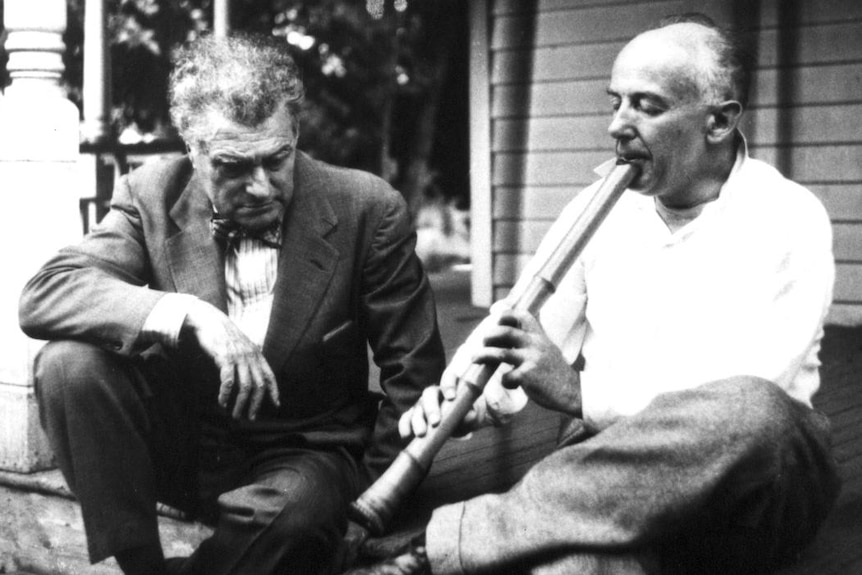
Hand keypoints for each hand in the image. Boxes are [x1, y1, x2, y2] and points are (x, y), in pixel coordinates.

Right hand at [182, 299, 279, 419]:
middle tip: (251, 417)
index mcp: (256, 354)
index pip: (270, 375)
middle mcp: (250, 356)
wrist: (209, 320)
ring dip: (241, 404)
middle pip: (259, 385)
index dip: (274, 391)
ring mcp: (239, 357)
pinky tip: (222, 403)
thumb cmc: (223, 334)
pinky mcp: (225, 358)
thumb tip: (250, 374)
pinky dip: (226, 395)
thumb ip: (248, 358)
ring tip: (235, 415)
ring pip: (245, 386)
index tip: (277, 404)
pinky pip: (228, 381)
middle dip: (256, 404)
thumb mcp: (242, 345)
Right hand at [397, 384, 479, 439]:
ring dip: (418, 420)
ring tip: (421, 433)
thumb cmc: (466, 416)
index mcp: (450, 387)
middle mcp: (435, 392)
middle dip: (431, 408)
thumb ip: (471, 415)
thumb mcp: (472, 416)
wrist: (459, 423)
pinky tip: (405, 435)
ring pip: (418, 407)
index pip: (449, 378)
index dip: (449, 385)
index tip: (451, 397)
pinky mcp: (414, 414)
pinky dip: (405, 425)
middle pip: (429, 394)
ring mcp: (423, 403)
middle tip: (435, 422)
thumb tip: (468, 416)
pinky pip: (407, 417)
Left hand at [473, 309, 580, 415]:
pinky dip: (504, 380)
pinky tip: (510, 382)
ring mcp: (532, 360)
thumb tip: (506, 334)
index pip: (522, 316)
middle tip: (483, 341)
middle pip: (506, 332)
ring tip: (475, 358)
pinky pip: (507, 376)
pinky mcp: (528, 377)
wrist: (573, 391)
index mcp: (539, 336)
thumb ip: (530, 341)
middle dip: (490, 335)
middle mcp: (535, 344)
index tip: (495, 318)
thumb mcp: (546, 348)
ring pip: (500, 353)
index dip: (506, 315)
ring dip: (484, 355)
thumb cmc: (555, 372)